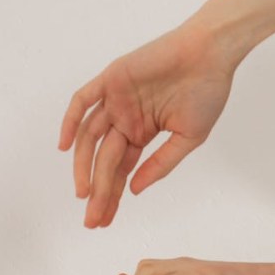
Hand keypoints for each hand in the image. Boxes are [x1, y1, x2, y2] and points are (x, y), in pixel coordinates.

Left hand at [59, 22, 237, 227]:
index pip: (121, 169)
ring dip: (83, 166)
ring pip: (89, 137)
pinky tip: (64, 147)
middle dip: (99, 190)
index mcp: (143, 132)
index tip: (104, 220)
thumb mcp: (189, 137)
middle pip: (104, 160)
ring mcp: (115, 99)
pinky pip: (82, 101)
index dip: (112, 195)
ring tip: (85, 194)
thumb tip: (135, 190)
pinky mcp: (110, 79)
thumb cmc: (207, 92)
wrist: (210, 54)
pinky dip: (70, 121)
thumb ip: (161, 164)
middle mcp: (125, 118)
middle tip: (93, 219)